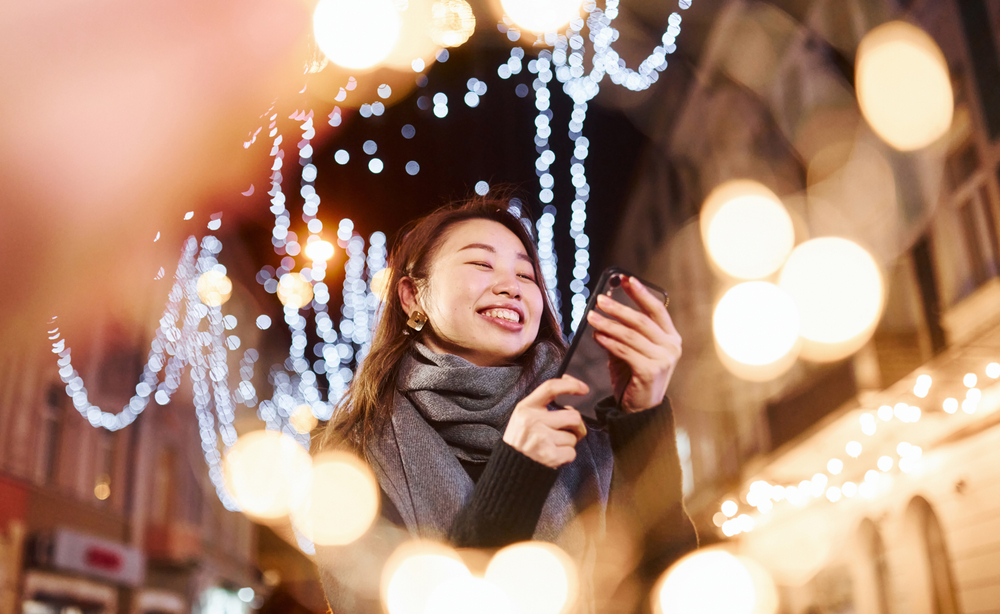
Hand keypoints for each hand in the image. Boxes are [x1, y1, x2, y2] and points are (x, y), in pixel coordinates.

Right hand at [503, 375, 588, 468]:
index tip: (585, 389)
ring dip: (568, 443)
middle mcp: (533, 420)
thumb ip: (543, 404)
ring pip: (573, 437)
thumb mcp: (523, 416)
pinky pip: (572, 453)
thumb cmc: (521, 440)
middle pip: (574, 417)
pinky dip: (566, 456)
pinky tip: (554, 456)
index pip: (551, 387)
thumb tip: (570, 391)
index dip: (571, 385)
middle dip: (578, 426)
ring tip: (554, 446)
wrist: (510, 468)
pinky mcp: (548, 455)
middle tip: (571, 431)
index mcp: (526, 407)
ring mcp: (541, 438)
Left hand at [586, 276, 681, 412]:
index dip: (641, 293)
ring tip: (591, 317)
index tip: (626, 279)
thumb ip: (623, 331)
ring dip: (608, 324)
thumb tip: (604, 307)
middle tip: (599, 300)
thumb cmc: (634, 376)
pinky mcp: (650, 371)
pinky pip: (625, 351)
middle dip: (619, 308)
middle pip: (642, 320)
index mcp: (671, 338)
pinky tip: (597, 336)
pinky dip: (609, 342)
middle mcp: (671, 347)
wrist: (640, 409)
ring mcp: (663, 360)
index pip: (657, 309)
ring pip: (630, 335)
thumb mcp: (631, 350)